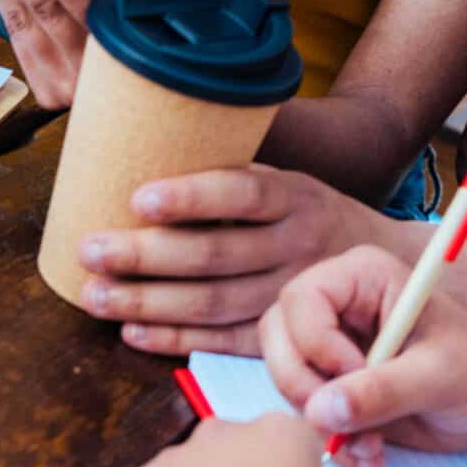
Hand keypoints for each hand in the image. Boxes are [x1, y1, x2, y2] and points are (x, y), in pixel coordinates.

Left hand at [0, 0, 130, 108]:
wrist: (132, 105)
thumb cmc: (131, 40)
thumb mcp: (141, 15)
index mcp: (115, 42)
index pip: (81, 4)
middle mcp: (86, 67)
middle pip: (38, 7)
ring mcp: (62, 82)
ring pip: (17, 20)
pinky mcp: (46, 90)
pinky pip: (13, 35)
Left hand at [75, 166, 400, 356]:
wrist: (377, 264)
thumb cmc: (307, 211)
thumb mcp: (289, 178)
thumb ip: (236, 170)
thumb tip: (157, 123)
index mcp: (296, 195)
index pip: (242, 192)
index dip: (191, 197)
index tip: (138, 198)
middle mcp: (297, 244)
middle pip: (216, 254)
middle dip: (145, 255)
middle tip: (89, 249)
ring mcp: (291, 294)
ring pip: (214, 304)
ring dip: (148, 303)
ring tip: (94, 295)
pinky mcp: (283, 334)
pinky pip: (224, 343)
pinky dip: (176, 341)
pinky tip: (131, 332)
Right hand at [260, 246, 466, 466]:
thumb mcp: (438, 377)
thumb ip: (381, 391)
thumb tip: (319, 412)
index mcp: (361, 277)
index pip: (300, 299)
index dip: (316, 344)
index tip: (355, 375)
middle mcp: (337, 306)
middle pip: (277, 337)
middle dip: (304, 386)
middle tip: (344, 420)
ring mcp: (331, 347)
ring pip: (285, 378)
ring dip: (321, 422)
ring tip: (372, 444)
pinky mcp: (334, 386)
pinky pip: (305, 413)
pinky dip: (333, 442)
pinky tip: (373, 453)